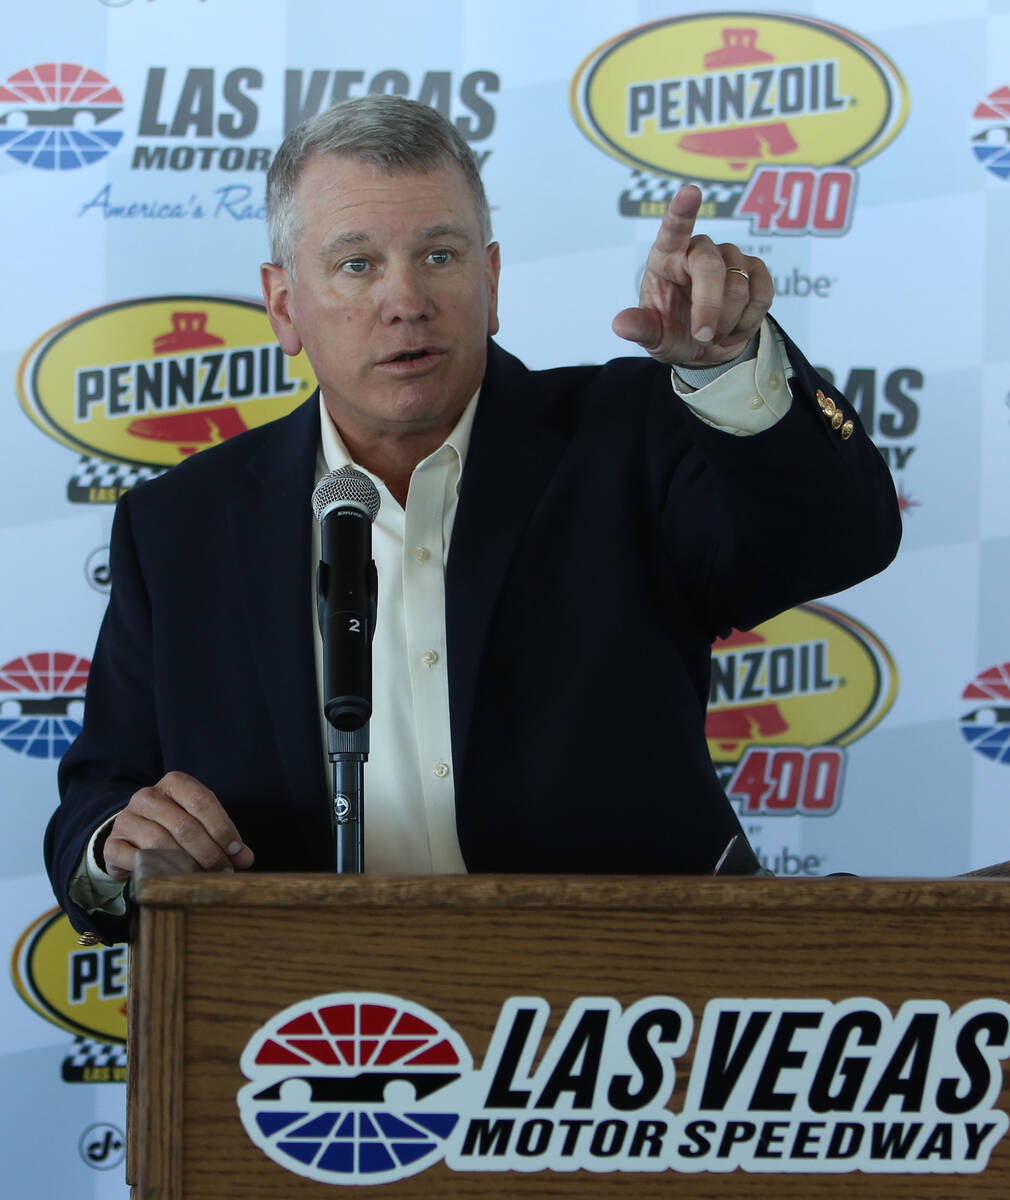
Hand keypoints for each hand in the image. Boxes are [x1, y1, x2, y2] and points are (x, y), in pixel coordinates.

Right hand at [102, 771, 254, 881]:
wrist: (132, 837)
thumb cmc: (175, 829)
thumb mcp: (202, 825)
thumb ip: (225, 839)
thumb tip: (246, 858)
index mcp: (174, 783)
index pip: (203, 801)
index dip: (223, 829)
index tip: (236, 851)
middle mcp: (147, 796)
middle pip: (185, 826)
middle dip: (209, 853)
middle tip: (223, 871)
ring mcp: (127, 819)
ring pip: (161, 843)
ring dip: (186, 865)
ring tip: (202, 878)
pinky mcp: (112, 844)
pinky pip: (137, 860)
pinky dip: (159, 872)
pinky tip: (172, 880)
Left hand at [612, 184, 773, 366]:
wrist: (706, 348)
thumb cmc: (673, 333)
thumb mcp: (653, 336)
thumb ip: (640, 328)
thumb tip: (620, 324)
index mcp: (666, 257)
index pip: (673, 229)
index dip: (682, 211)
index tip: (690, 192)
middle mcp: (699, 250)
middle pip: (711, 267)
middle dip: (709, 307)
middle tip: (703, 336)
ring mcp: (730, 257)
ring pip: (739, 286)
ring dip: (726, 321)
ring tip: (713, 334)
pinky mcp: (756, 270)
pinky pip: (762, 294)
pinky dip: (748, 320)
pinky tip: (734, 327)